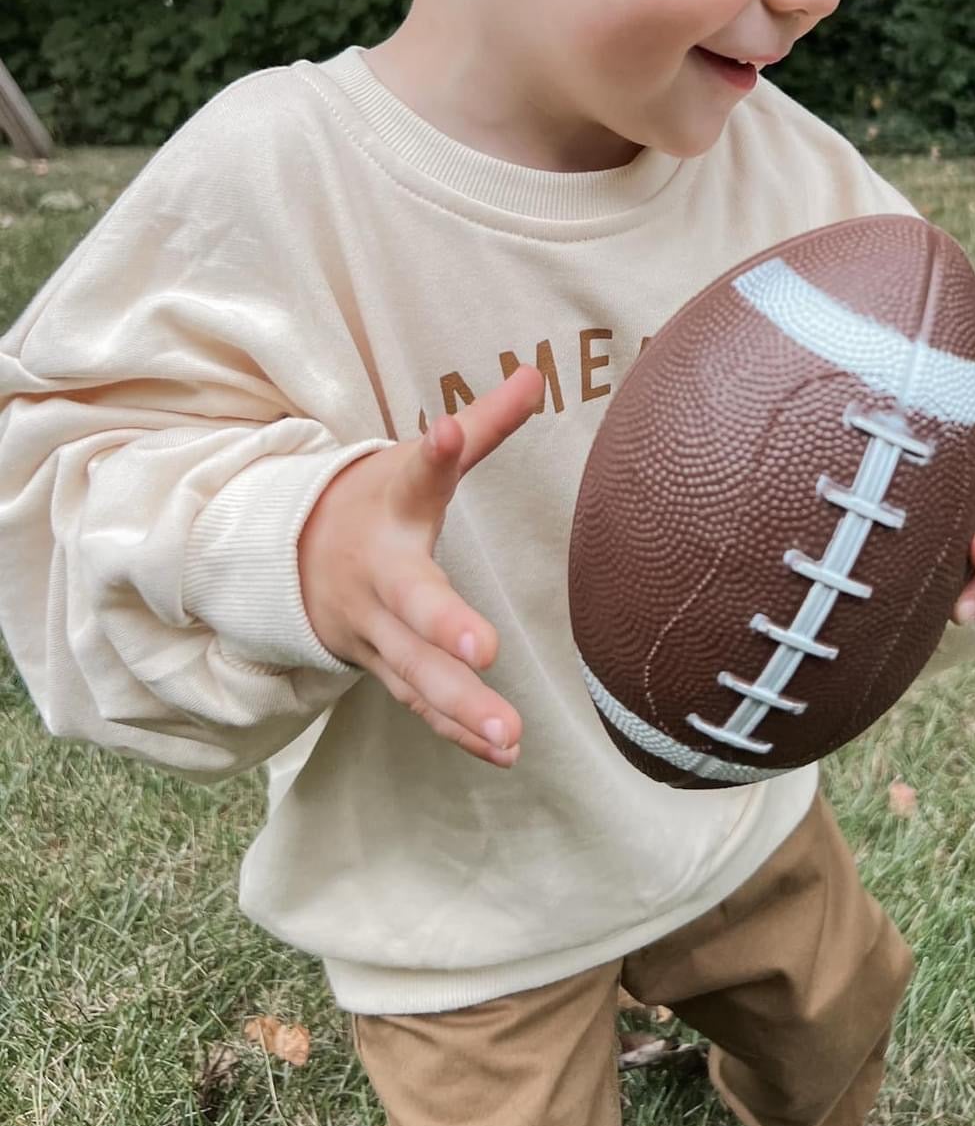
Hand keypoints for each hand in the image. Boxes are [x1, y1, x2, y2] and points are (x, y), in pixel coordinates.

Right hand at [298, 363, 544, 767]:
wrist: (288, 559)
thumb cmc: (373, 504)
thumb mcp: (416, 461)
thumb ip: (480, 427)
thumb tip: (534, 374)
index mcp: (393, 510)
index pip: (416, 476)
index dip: (434, 453)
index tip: (446, 434)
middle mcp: (378, 575)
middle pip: (411, 603)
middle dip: (444, 631)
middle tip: (485, 653)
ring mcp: (373, 630)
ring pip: (412, 671)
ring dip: (458, 706)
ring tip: (508, 732)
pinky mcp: (380, 667)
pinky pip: (418, 703)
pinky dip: (455, 730)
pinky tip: (502, 751)